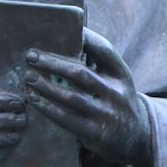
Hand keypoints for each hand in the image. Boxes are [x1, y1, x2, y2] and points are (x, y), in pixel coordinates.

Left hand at [23, 29, 149, 166]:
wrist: (137, 137)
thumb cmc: (117, 102)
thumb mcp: (117, 81)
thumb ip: (98, 65)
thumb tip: (65, 42)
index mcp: (121, 75)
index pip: (105, 50)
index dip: (86, 38)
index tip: (63, 29)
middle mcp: (116, 93)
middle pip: (80, 73)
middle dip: (53, 62)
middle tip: (31, 55)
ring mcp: (106, 114)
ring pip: (71, 97)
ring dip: (46, 86)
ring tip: (29, 77)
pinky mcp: (95, 133)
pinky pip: (67, 119)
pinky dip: (48, 108)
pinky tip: (34, 100)